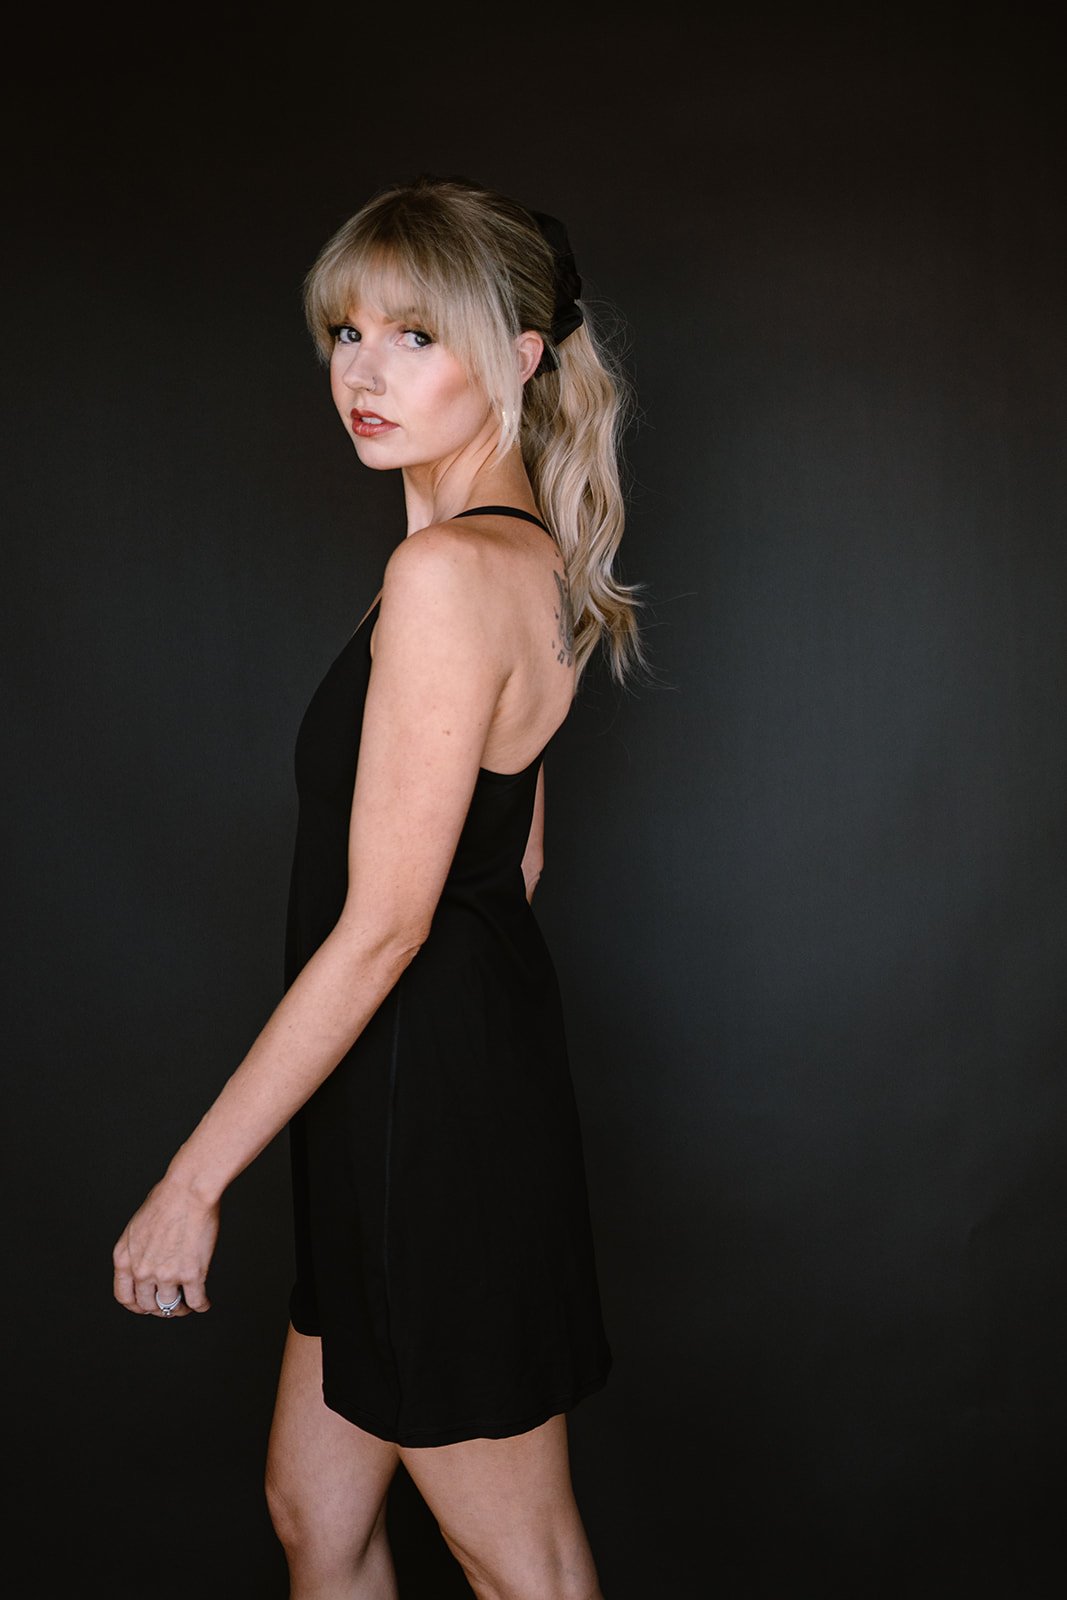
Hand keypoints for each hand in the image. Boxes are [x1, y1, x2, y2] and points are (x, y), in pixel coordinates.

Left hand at [112, 1172, 219, 1317]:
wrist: (189, 1190)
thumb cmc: (167, 1198)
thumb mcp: (137, 1225)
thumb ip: (137, 1249)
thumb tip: (147, 1260)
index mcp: (125, 1258)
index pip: (124, 1296)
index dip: (136, 1305)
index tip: (146, 1306)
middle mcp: (142, 1270)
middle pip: (147, 1305)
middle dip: (159, 1308)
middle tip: (170, 1304)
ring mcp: (166, 1275)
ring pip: (171, 1306)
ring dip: (180, 1309)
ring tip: (188, 1304)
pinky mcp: (191, 1274)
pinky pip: (196, 1301)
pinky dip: (201, 1305)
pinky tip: (204, 1303)